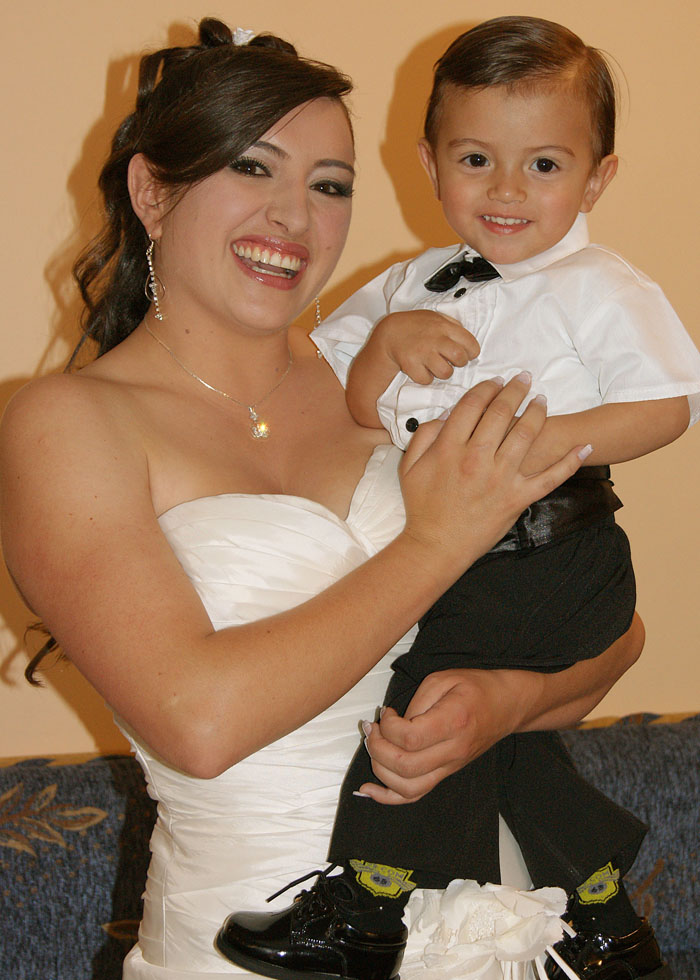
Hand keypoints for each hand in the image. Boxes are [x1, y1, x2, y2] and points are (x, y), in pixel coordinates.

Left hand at [357, 668, 516, 803]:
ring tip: (374, 746)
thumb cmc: (477, 688)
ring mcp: (450, 766)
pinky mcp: (446, 773)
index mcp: (453, 722)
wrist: (507, 705)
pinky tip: (370, 790)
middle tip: (373, 729)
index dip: (388, 726)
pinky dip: (389, 797)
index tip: (387, 712)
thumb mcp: (443, 679)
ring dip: (380, 769)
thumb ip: (416, 702)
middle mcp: (453, 750)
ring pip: (407, 787)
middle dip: (377, 747)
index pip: (409, 738)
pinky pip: (416, 795)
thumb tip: (394, 725)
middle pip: (404, 766)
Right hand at [377, 310, 479, 383]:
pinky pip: (427, 380)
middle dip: (459, 363)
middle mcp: (435, 339)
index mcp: (445, 326)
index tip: (465, 353)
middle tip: (450, 360)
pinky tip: (422, 368)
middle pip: (460, 358)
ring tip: (435, 365)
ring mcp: (422, 353)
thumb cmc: (417, 325)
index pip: (471, 344)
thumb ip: (453, 327)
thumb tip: (468, 343)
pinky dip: (426, 377)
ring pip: (445, 373)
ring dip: (443, 372)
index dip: (470, 352)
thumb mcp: (437, 318)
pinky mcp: (410, 365)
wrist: (390, 332)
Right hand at [398, 373, 590, 574]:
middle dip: (515, 389)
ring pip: (526, 435)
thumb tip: (445, 415)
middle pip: (501, 412)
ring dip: (537, 412)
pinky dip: (570, 463)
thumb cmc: (422, 507)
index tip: (495, 381)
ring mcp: (501, 478)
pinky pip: (550, 478)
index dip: (486, 387)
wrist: (437, 546)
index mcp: (449, 448)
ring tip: (541, 400)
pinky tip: (585, 448)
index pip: (473, 405)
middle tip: (524, 378)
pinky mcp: (518, 498)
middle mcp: (477, 458)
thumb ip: (424, 436)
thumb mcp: (409, 467)